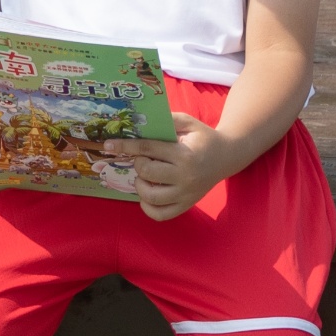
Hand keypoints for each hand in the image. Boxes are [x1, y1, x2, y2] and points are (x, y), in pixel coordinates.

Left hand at [122, 114, 245, 223]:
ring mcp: (186, 194)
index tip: (109, 145)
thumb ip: (165, 120)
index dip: (126, 146)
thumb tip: (137, 122)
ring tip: (145, 177)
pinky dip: (147, 207)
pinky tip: (147, 193)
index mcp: (184, 154)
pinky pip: (160, 214)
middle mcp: (185, 177)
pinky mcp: (186, 205)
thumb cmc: (203, 137)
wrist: (227, 156)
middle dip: (138, 163)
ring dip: (140, 185)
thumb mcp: (187, 122)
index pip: (148, 150)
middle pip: (147, 173)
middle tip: (143, 160)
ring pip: (151, 197)